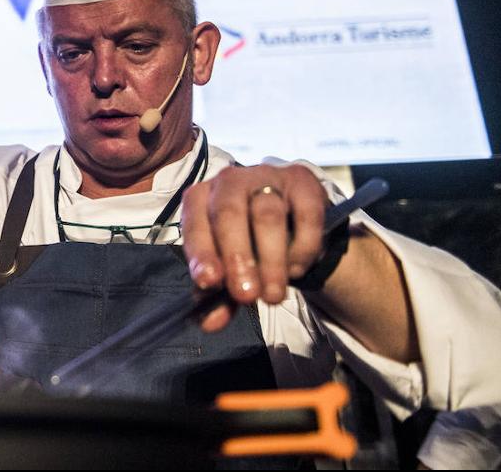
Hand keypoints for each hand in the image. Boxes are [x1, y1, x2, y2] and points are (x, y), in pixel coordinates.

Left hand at [180, 164, 327, 330]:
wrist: (295, 223)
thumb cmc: (250, 244)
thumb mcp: (230, 270)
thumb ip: (219, 296)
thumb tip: (209, 324)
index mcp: (201, 198)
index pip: (194, 222)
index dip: (200, 252)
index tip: (209, 282)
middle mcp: (230, 180)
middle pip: (228, 213)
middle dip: (236, 257)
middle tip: (246, 294)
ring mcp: (267, 176)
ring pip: (267, 215)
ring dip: (271, 260)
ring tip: (273, 295)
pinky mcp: (303, 181)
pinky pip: (306, 215)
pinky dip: (302, 247)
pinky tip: (297, 269)